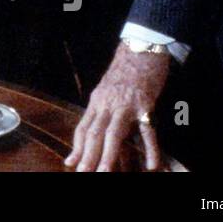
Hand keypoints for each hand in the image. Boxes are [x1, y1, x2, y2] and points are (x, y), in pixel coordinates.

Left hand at [65, 42, 169, 171]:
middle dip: (88, 156)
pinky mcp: (146, 104)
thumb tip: (95, 128)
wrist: (142, 47)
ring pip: (113, 133)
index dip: (77, 147)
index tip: (70, 163)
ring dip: (108, 155)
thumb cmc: (126, 70)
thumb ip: (102, 108)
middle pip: (94, 133)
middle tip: (83, 174)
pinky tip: (151, 165)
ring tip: (104, 173)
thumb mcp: (108, 89)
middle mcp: (108, 103)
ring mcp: (127, 104)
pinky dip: (150, 149)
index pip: (83, 127)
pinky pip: (147, 130)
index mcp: (98, 101)